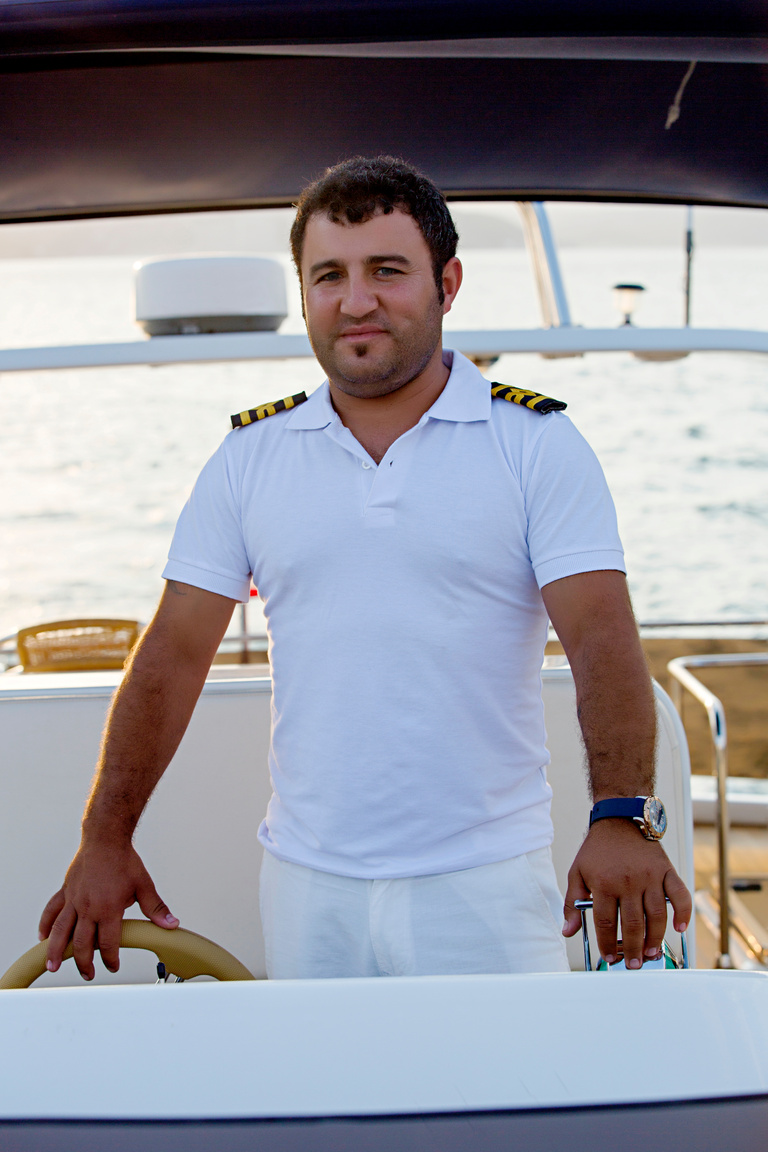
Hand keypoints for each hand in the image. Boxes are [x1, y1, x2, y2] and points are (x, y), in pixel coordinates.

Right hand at [39, 841, 178, 980]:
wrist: (105, 838)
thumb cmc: (124, 860)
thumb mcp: (144, 885)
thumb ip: (156, 908)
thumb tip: (171, 923)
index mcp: (108, 908)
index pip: (108, 943)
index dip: (111, 959)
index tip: (113, 966)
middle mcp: (88, 907)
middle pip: (82, 943)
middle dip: (84, 963)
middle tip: (88, 974)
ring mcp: (74, 900)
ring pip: (60, 932)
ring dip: (56, 952)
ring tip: (52, 966)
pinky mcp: (65, 891)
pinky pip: (52, 911)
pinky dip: (46, 925)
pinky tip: (43, 937)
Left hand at [562, 819, 690, 967]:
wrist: (620, 819)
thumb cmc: (598, 849)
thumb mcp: (577, 872)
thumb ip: (572, 903)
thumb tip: (568, 931)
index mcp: (604, 883)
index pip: (607, 923)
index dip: (608, 944)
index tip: (609, 957)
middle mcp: (628, 881)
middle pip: (633, 924)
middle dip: (632, 949)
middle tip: (633, 964)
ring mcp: (650, 876)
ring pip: (656, 916)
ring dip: (655, 939)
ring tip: (650, 954)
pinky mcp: (666, 870)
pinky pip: (680, 896)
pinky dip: (683, 914)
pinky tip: (680, 929)